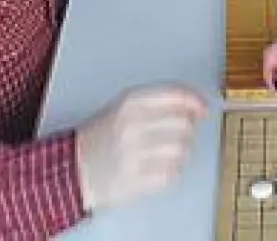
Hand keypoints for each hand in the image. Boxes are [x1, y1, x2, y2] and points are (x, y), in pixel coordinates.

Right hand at [74, 84, 206, 212]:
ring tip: (169, 153)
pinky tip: (161, 168)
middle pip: (184, 124)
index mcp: (130, 103)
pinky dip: (172, 171)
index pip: (175, 95)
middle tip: (183, 133)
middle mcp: (133, 126)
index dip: (195, 101)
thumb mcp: (123, 107)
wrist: (73, 170)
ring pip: (182, 150)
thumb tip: (195, 105)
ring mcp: (134, 155)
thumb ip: (158, 102)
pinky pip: (172, 174)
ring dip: (182, 152)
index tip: (203, 108)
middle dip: (189, 129)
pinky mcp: (136, 181)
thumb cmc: (103, 136)